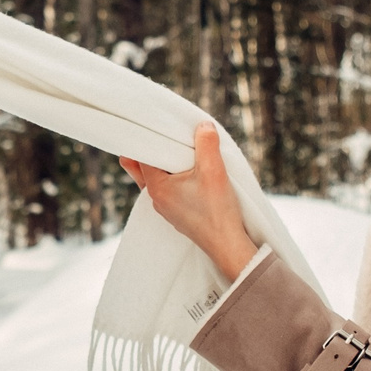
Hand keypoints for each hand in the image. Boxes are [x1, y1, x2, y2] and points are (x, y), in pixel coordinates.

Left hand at [119, 121, 259, 281]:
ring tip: (174, 149)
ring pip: (157, 180)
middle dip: (152, 151)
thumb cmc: (217, 211)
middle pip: (145, 168)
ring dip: (164, 165)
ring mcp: (166, 209)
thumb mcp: (214, 170)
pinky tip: (187, 172)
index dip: (148, 139)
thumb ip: (207, 144)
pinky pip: (169, 190)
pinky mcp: (178, 214)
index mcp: (157, 188)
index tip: (152, 126)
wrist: (228, 245)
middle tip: (158, 134)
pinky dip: (173, 177)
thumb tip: (203, 125)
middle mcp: (156, 199)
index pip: (142, 157)